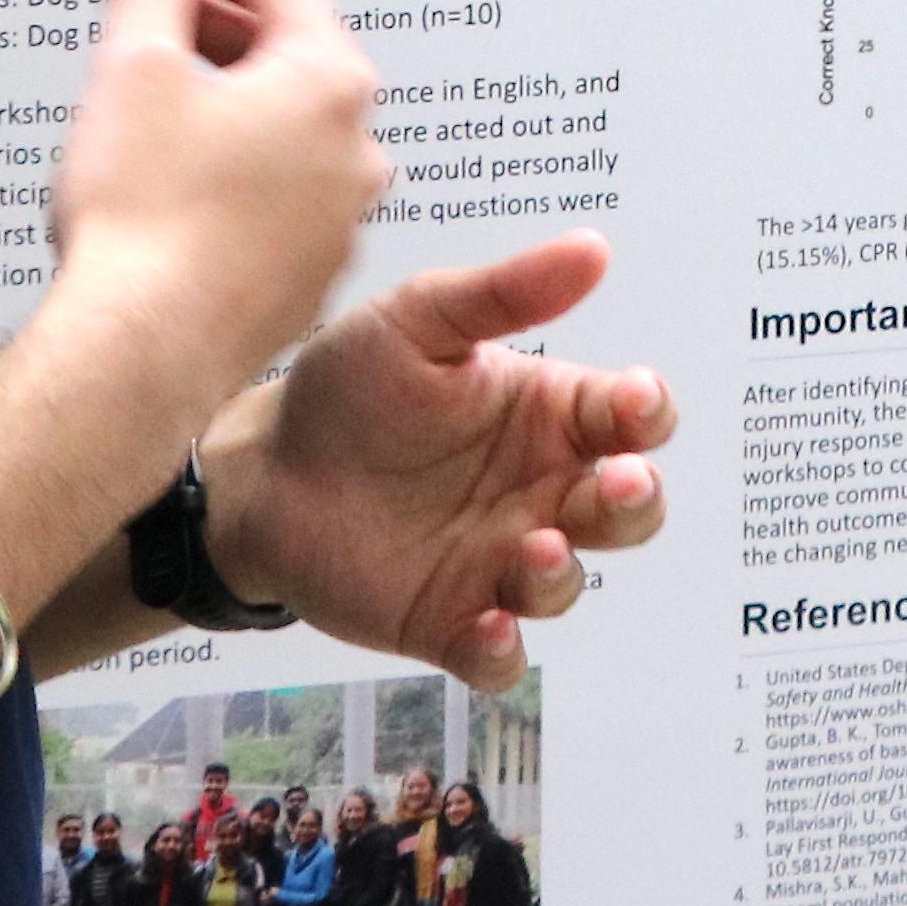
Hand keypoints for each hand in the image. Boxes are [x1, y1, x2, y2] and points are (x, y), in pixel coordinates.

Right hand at [34, 0, 387, 424]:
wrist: (142, 350)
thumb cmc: (147, 221)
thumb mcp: (132, 68)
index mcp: (329, 84)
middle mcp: (353, 152)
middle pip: (287, 55)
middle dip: (213, 26)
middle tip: (149, 17)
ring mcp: (336, 222)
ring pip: (282, 132)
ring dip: (222, 103)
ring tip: (150, 102)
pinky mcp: (304, 278)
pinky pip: (274, 200)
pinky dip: (229, 173)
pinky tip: (169, 183)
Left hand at [201, 233, 670, 685]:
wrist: (260, 467)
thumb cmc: (346, 387)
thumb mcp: (420, 320)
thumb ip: (504, 293)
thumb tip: (592, 248)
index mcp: (547, 415)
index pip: (631, 417)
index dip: (647, 412)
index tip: (632, 404)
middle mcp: (538, 492)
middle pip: (627, 509)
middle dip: (636, 502)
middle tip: (617, 485)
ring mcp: (498, 562)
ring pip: (567, 584)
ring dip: (563, 573)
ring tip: (533, 549)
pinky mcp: (449, 622)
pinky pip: (499, 656)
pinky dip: (503, 651)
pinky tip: (486, 626)